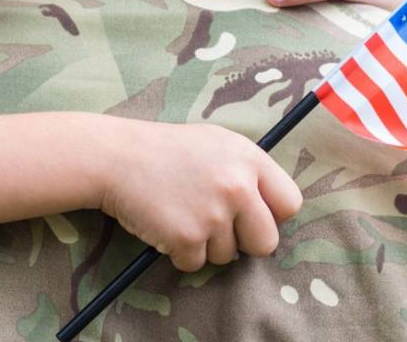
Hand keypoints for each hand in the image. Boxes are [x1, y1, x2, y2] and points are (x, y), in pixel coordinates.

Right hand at [98, 122, 302, 271]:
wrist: (116, 157)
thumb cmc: (168, 151)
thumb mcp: (218, 143)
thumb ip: (249, 171)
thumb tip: (272, 208)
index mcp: (250, 159)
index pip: (290, 203)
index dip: (272, 216)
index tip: (253, 217)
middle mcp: (238, 186)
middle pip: (266, 242)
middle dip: (245, 243)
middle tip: (220, 229)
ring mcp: (213, 213)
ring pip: (227, 257)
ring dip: (206, 246)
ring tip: (184, 216)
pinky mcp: (187, 237)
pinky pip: (195, 264)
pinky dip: (179, 254)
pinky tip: (166, 226)